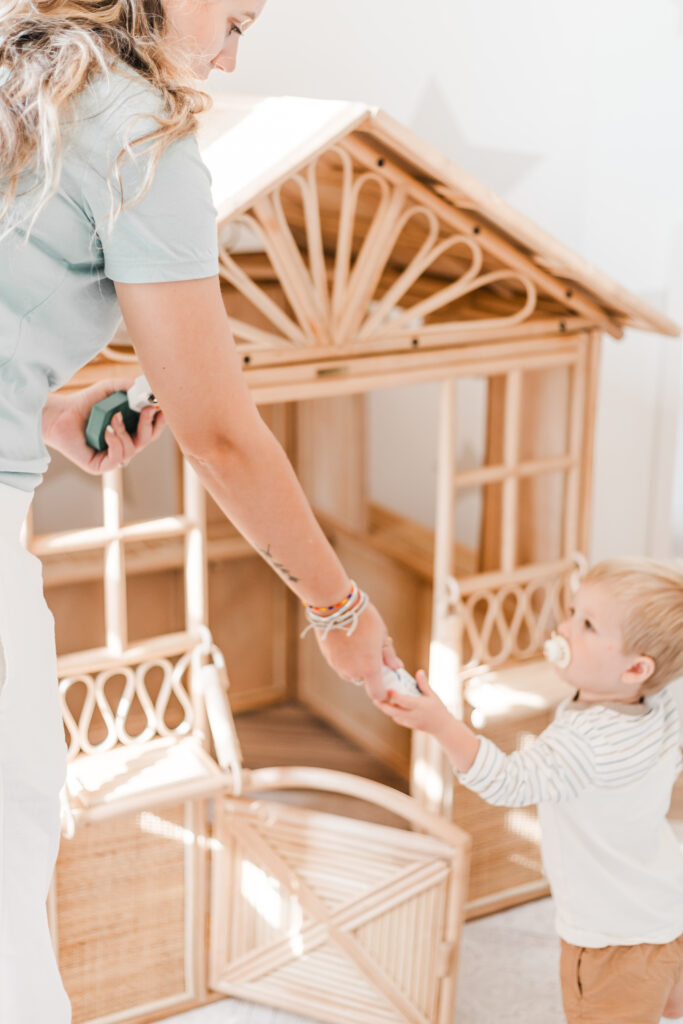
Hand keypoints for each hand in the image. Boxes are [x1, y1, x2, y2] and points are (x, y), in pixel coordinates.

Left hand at [42, 379, 165, 473]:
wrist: (59, 414)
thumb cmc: (84, 403)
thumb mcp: (108, 390)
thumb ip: (126, 386)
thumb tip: (145, 386)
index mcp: (129, 431)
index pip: (151, 431)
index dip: (159, 423)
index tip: (161, 409)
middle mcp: (122, 445)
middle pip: (147, 441)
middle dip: (148, 425)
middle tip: (146, 410)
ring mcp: (111, 457)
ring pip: (132, 450)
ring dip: (125, 432)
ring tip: (113, 418)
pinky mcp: (99, 466)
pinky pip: (117, 459)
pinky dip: (115, 443)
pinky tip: (107, 431)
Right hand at [315, 600, 402, 699]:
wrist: (336, 607)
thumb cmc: (363, 619)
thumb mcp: (382, 634)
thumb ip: (389, 655)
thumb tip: (396, 666)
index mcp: (369, 668)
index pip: (377, 693)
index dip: (384, 693)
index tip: (387, 683)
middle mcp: (352, 672)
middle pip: (364, 681)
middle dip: (370, 671)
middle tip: (374, 652)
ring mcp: (338, 666)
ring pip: (351, 673)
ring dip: (357, 665)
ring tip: (360, 643)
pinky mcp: (329, 659)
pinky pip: (341, 665)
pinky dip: (346, 658)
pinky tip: (349, 641)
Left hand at [373, 670, 448, 734]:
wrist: (442, 727)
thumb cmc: (438, 709)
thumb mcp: (433, 695)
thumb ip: (424, 684)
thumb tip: (419, 671)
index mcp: (419, 705)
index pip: (403, 701)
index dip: (394, 695)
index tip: (387, 689)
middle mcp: (413, 715)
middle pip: (393, 711)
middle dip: (382, 705)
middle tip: (374, 697)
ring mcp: (410, 721)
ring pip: (393, 715)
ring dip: (385, 708)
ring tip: (378, 699)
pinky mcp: (408, 725)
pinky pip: (397, 718)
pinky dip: (392, 712)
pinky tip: (387, 705)